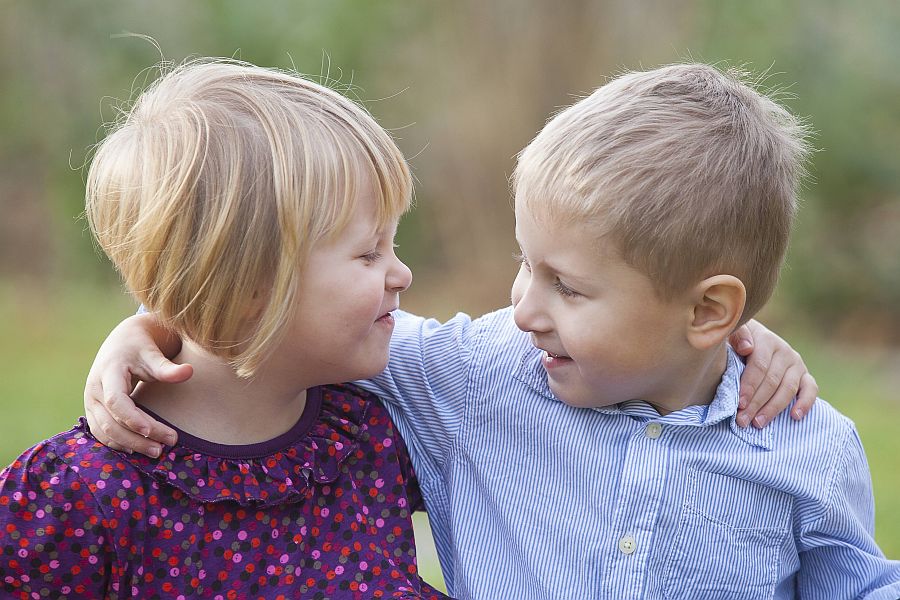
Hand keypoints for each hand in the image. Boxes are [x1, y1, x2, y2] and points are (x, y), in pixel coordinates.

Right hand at [83, 313, 187, 456]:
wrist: (122, 342)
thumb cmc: (140, 347)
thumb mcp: (152, 353)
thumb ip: (167, 367)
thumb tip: (189, 371)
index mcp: (108, 372)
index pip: (116, 400)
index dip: (132, 418)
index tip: (152, 431)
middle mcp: (94, 389)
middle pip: (110, 422)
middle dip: (136, 439)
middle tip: (163, 448)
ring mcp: (90, 402)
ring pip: (104, 432)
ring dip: (128, 445)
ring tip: (156, 451)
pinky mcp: (93, 411)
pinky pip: (101, 433)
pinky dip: (117, 444)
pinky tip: (137, 450)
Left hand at [729, 319, 816, 427]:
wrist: (752, 338)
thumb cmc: (737, 341)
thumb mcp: (732, 334)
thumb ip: (737, 336)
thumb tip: (747, 348)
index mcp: (766, 340)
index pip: (759, 366)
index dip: (749, 386)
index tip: (739, 403)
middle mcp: (785, 351)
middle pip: (772, 381)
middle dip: (756, 403)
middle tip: (742, 420)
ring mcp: (797, 364)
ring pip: (788, 389)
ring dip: (773, 408)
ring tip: (758, 423)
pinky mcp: (805, 375)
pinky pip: (811, 389)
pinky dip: (805, 403)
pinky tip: (795, 417)